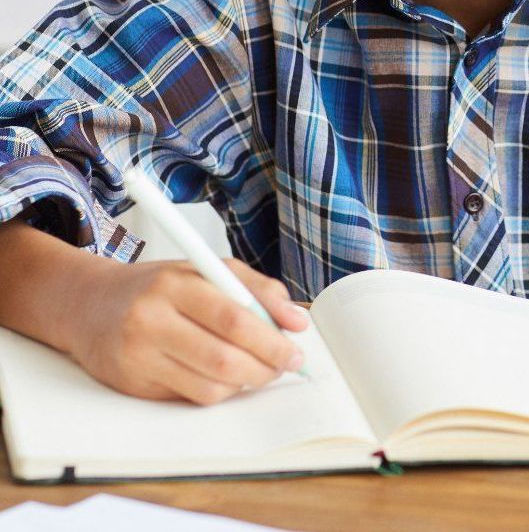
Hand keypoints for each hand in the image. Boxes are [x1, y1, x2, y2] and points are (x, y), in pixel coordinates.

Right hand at [63, 255, 308, 405]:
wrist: (91, 305)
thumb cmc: (161, 285)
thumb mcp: (210, 269)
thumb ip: (258, 289)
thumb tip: (297, 322)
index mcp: (176, 284)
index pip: (234, 318)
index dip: (271, 339)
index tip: (296, 348)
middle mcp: (152, 320)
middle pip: (224, 357)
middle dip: (266, 366)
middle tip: (285, 364)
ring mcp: (138, 356)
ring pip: (210, 385)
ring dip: (246, 382)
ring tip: (259, 368)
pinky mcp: (132, 386)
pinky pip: (190, 397)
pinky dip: (219, 390)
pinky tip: (227, 375)